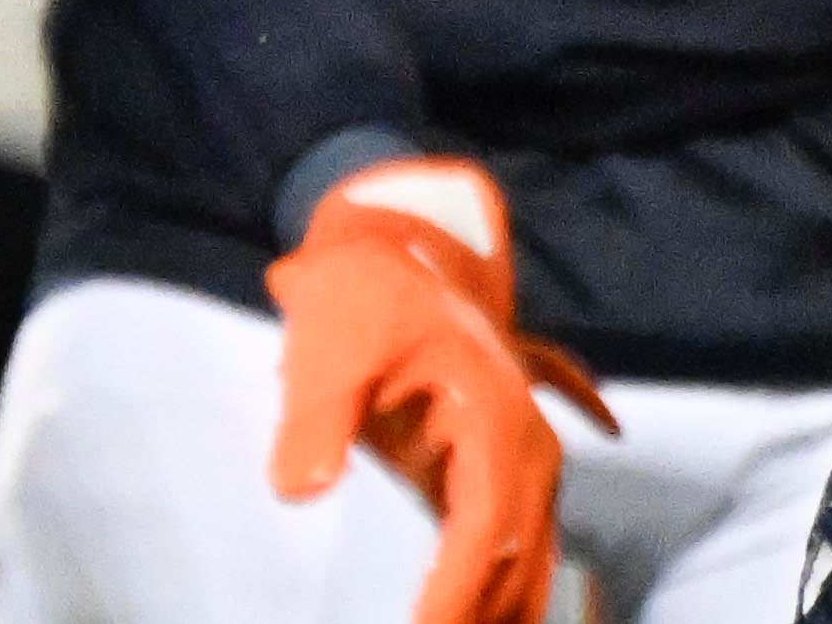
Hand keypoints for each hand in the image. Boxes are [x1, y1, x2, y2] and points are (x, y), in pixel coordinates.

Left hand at [264, 157, 604, 623]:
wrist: (395, 244)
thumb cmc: (361, 297)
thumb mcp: (328, 345)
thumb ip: (314, 419)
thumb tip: (297, 490)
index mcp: (491, 411)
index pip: (484, 524)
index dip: (459, 589)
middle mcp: (523, 434)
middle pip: (519, 546)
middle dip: (490, 609)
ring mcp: (520, 443)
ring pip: (531, 540)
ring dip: (513, 598)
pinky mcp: (497, 455)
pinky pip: (526, 522)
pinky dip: (525, 565)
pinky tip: (534, 594)